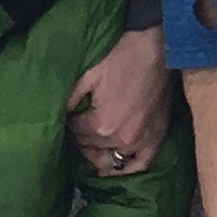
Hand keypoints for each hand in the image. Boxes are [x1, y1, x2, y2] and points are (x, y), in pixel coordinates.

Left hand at [67, 19, 170, 176]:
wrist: (159, 48)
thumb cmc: (123, 58)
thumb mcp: (89, 75)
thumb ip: (70, 98)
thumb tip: (58, 113)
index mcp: (103, 124)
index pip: (77, 133)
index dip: (70, 122)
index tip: (71, 115)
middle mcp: (122, 139)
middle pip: (92, 148)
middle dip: (82, 138)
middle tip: (79, 128)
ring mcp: (142, 141)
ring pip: (113, 159)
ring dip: (100, 153)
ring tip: (93, 145)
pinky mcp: (157, 137)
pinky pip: (141, 163)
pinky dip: (127, 167)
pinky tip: (115, 165)